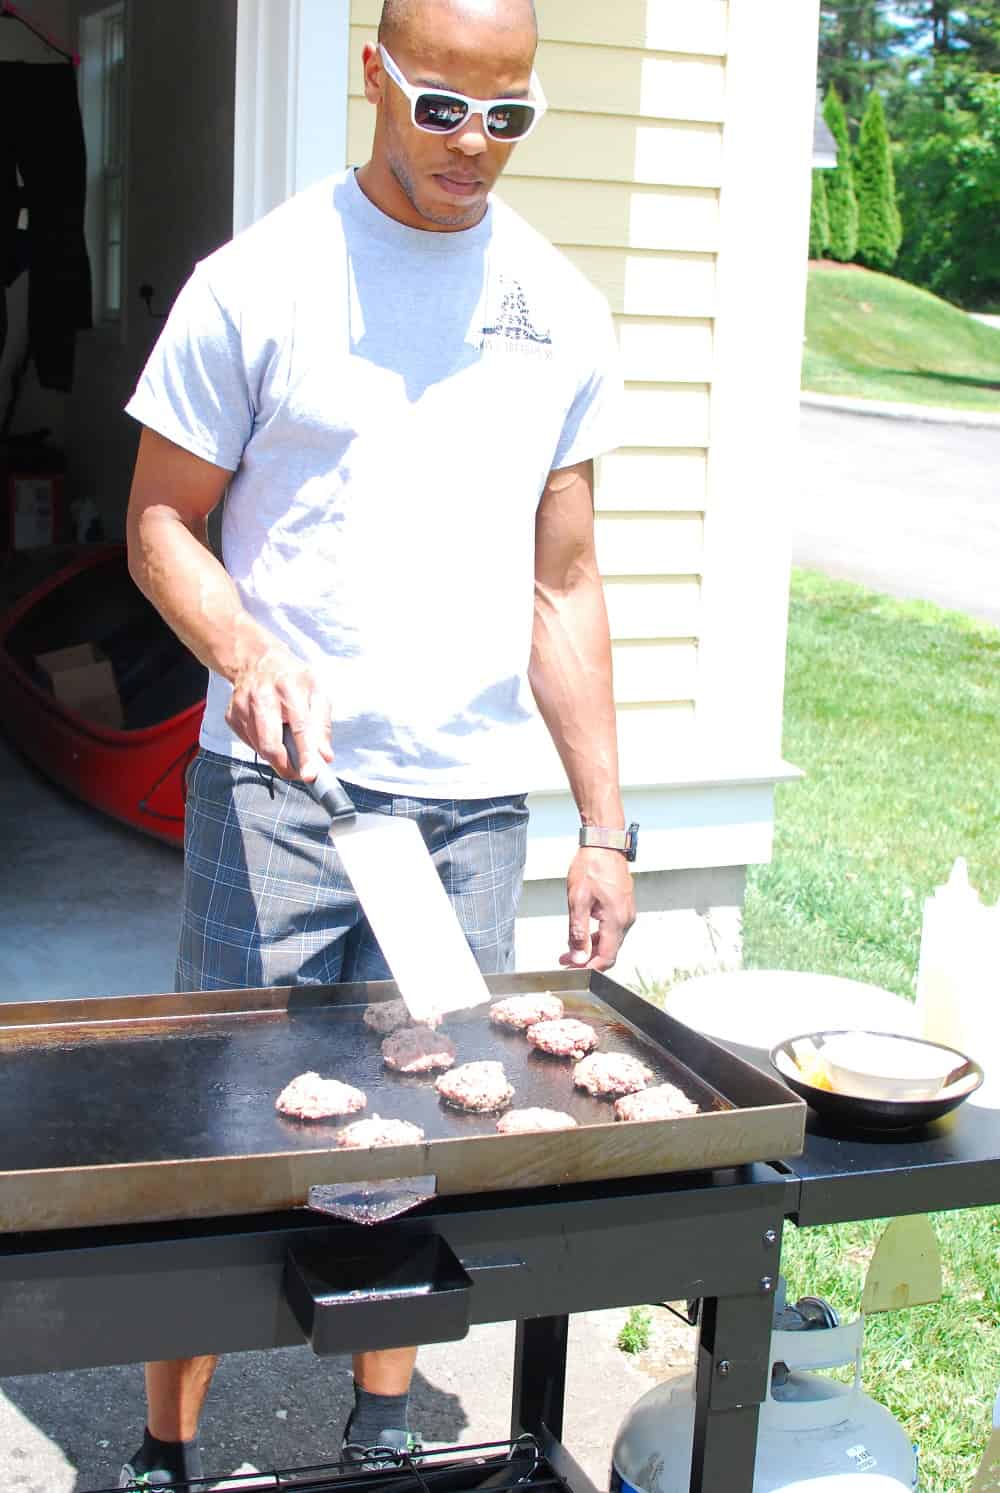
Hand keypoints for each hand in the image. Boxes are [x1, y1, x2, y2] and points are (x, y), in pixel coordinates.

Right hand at [225, 645, 332, 780]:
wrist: (257, 660)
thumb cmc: (293, 679)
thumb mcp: (316, 693)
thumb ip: (322, 725)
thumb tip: (325, 756)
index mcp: (290, 687)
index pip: (299, 728)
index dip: (305, 754)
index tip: (309, 775)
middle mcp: (262, 696)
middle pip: (270, 744)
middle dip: (286, 766)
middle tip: (299, 773)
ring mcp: (242, 706)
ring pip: (259, 748)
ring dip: (276, 756)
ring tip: (286, 742)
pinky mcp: (231, 716)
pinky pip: (249, 743)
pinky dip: (262, 745)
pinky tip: (270, 730)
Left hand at [559, 847, 635, 971]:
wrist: (603, 844)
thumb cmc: (591, 866)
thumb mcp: (578, 900)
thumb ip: (577, 931)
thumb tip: (578, 956)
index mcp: (616, 919)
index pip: (606, 957)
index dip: (589, 969)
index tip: (572, 972)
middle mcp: (626, 919)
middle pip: (609, 952)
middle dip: (587, 961)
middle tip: (565, 962)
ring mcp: (626, 913)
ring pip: (610, 941)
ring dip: (591, 949)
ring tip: (569, 951)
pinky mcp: (623, 907)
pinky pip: (612, 930)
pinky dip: (597, 937)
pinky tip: (583, 935)